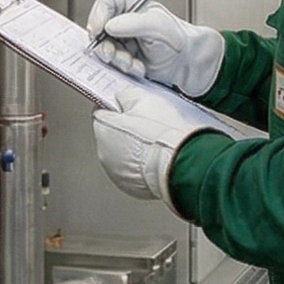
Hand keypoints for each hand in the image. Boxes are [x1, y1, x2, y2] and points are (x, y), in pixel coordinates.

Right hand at [84, 0, 223, 97]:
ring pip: (104, 48)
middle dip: (106, 45)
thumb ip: (133, 23)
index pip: (107, 2)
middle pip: (100, 28)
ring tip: (132, 62)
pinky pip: (112, 63)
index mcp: (131, 4)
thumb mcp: (156, 25)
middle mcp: (123, 21)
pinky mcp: (122, 56)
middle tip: (112, 54)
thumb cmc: (176, 38)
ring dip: (117, 59)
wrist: (185, 62)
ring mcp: (121, 39)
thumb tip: (110, 25)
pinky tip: (138, 67)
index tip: (98, 30)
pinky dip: (124, 68)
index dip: (98, 15)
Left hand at [92, 89, 211, 202]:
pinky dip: (143, 166)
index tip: (129, 107)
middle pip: (112, 135)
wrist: (182, 161)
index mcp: (103, 130)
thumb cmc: (163, 133)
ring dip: (134, 150)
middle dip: (127, 129)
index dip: (117, 108)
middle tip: (149, 125)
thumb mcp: (144, 98)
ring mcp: (118, 174)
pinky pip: (134, 172)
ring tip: (156, 143)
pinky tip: (158, 158)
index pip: (101, 112)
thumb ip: (126, 95)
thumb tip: (122, 96)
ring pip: (123, 156)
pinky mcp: (133, 188)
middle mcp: (105, 155)